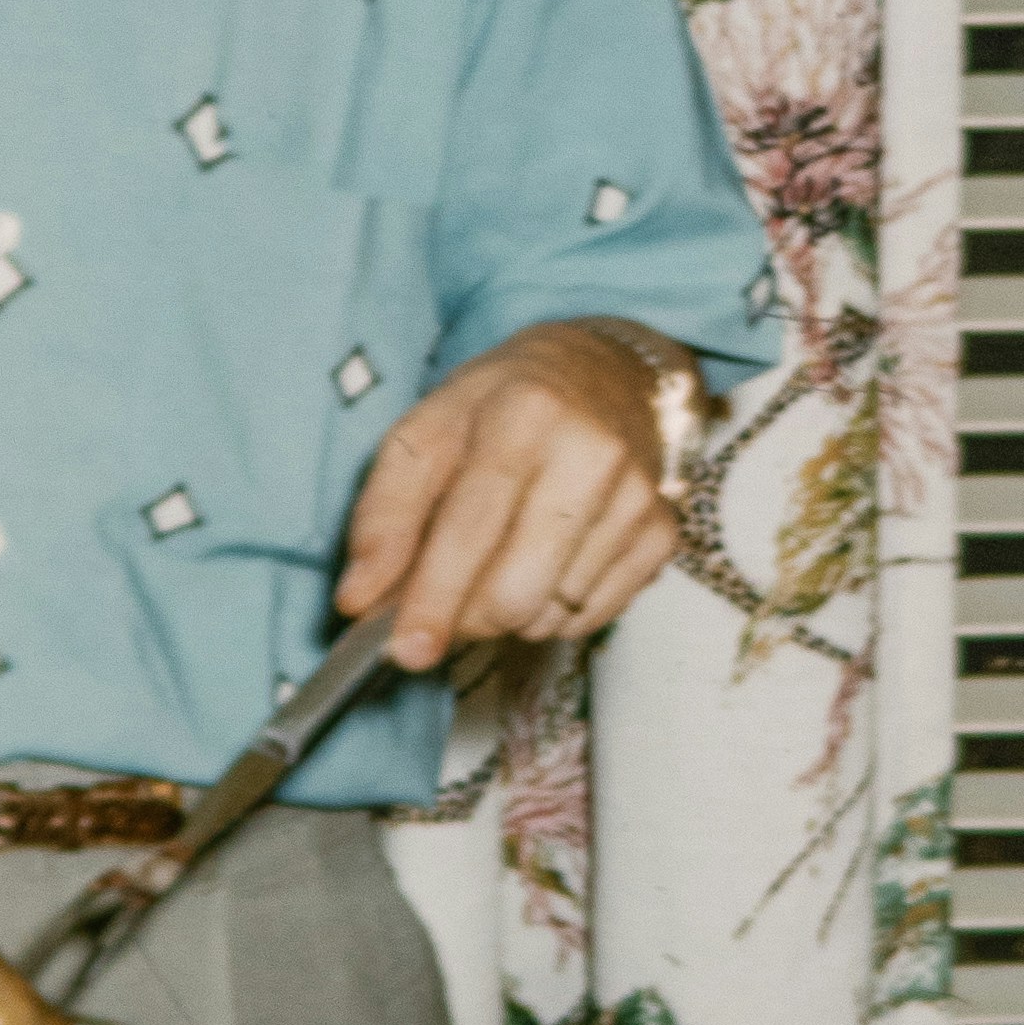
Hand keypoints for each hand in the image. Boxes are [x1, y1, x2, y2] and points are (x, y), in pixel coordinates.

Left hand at [338, 322, 686, 672]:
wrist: (603, 373)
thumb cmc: (500, 406)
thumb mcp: (427, 429)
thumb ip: (384, 513)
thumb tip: (360, 600)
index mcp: (524, 412)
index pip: (472, 527)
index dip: (433, 597)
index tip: (406, 650)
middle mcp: (592, 452)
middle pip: (516, 591)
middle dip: (467, 616)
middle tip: (445, 601)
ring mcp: (637, 496)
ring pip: (551, 614)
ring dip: (509, 613)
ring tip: (502, 559)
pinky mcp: (663, 534)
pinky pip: (590, 618)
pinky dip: (552, 612)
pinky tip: (546, 564)